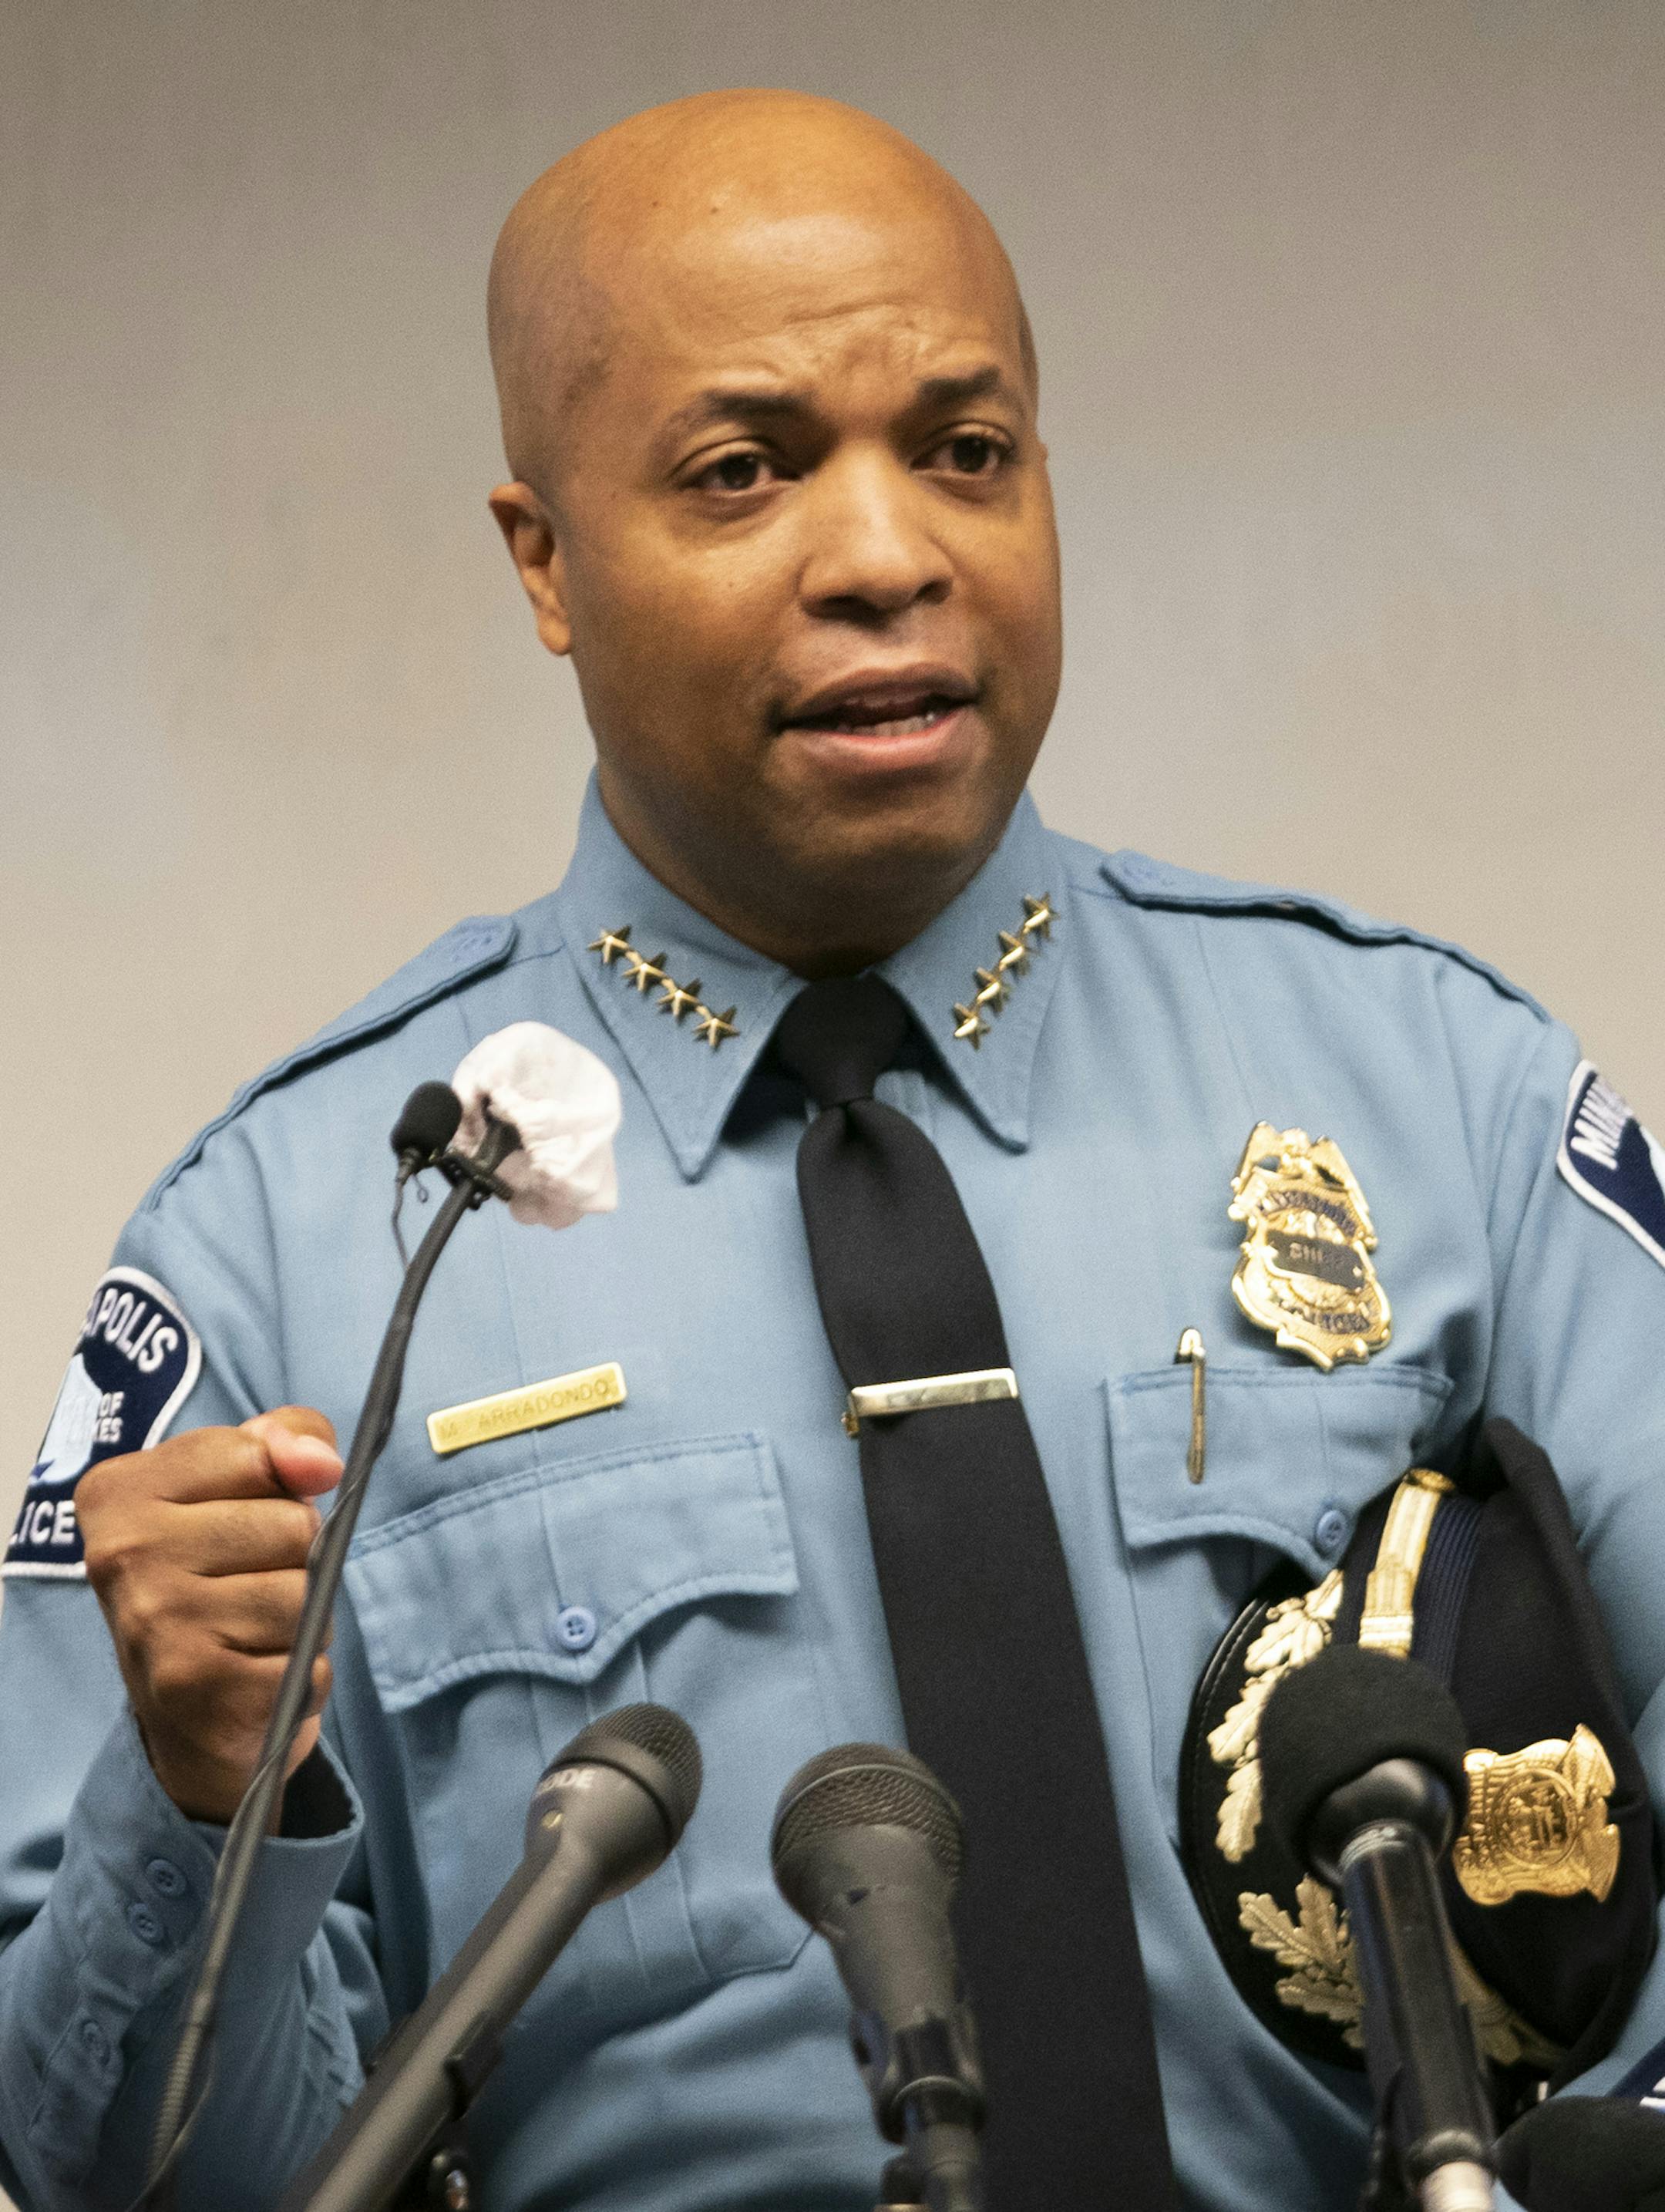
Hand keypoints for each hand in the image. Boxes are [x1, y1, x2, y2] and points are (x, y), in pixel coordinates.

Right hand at [79, 1408, 342, 1823]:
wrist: (186, 1718)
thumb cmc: (219, 1577)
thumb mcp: (238, 1486)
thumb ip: (284, 1440)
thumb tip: (320, 1461)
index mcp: (118, 1492)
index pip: (257, 1453)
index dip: (281, 1485)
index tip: (247, 1512)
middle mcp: (122, 1555)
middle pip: (293, 1525)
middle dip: (298, 1557)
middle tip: (249, 1585)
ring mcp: (155, 1624)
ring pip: (305, 1594)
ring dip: (304, 1619)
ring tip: (254, 1632)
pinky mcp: (197, 1689)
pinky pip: (308, 1661)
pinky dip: (304, 1672)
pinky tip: (257, 1676)